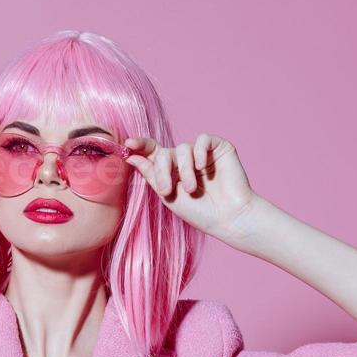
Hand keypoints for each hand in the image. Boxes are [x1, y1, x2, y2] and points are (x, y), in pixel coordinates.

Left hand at [124, 133, 260, 242]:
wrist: (229, 217)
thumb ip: (151, 174)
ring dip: (184, 169)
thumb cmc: (200, 212)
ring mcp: (202, 153)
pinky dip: (199, 152)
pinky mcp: (219, 148)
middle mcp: (185, 160)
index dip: (140, 146)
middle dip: (162, 170)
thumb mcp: (168, 195)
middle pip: (164, 152)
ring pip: (182, 148)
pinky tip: (202, 167)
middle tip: (168, 190)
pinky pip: (203, 139)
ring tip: (191, 189)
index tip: (128, 145)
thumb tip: (131, 157)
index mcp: (171, 171)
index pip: (153, 152)